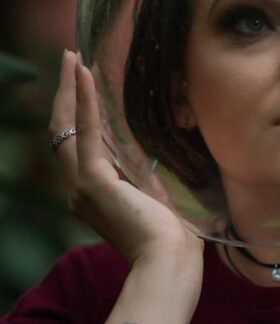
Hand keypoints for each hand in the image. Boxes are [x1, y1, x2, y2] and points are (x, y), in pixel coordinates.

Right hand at [49, 51, 203, 277]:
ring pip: (66, 128)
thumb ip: (146, 178)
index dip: (78, 116)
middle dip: (66, 95)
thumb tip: (152, 156)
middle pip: (63, 133)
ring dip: (70, 89)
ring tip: (73, 58)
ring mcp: (82, 188)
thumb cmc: (172, 242)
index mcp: (93, 199)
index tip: (84, 87)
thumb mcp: (157, 201)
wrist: (169, 265)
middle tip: (71, 60)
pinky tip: (84, 73)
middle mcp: (78, 193)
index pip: (79, 148)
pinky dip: (84, 100)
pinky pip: (86, 131)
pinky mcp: (94, 182)